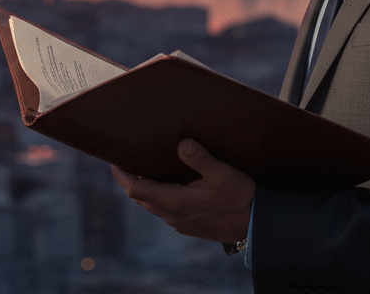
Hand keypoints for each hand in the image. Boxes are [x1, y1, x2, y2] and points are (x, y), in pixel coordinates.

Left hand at [111, 138, 254, 243]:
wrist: (256, 225)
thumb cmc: (241, 198)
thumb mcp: (223, 174)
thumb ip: (201, 158)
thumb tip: (182, 143)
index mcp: (175, 202)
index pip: (135, 189)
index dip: (121, 174)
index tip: (113, 159)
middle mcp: (172, 215)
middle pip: (139, 197)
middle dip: (129, 179)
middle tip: (125, 159)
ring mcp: (179, 222)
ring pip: (151, 204)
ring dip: (144, 188)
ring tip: (143, 167)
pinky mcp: (188, 225)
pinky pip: (164, 209)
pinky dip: (158, 195)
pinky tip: (168, 183)